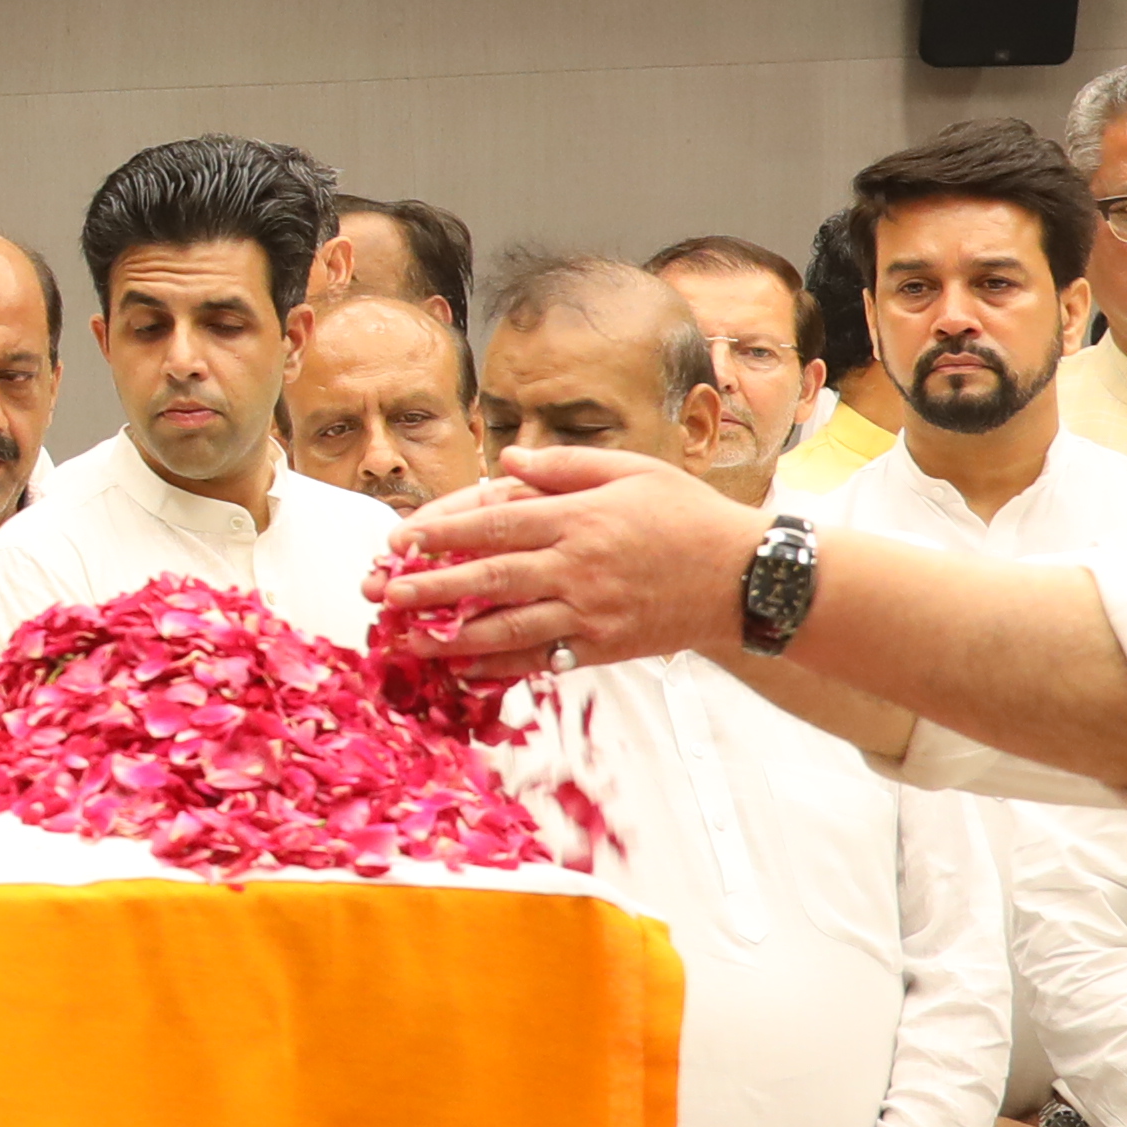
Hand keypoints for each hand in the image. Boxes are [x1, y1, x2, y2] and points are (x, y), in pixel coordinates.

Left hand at [377, 447, 757, 671]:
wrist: (744, 577)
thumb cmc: (687, 515)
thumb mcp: (631, 471)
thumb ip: (564, 465)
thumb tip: (506, 457)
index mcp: (579, 518)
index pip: (494, 523)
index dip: (441, 532)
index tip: (398, 539)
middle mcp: (577, 567)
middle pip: (489, 579)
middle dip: (429, 588)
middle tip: (382, 595)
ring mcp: (589, 612)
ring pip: (507, 627)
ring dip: (451, 636)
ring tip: (408, 639)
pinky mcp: (603, 646)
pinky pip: (541, 659)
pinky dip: (500, 667)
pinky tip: (464, 669)